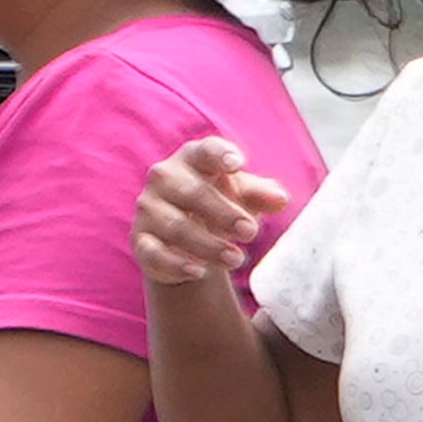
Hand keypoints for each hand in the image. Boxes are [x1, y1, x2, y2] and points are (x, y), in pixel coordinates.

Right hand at [132, 135, 289, 293]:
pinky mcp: (141, 240)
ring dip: (208, 245)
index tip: (237, 165)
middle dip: (224, 214)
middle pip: (193, 193)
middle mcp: (165, 179)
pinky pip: (155, 252)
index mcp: (193, 159)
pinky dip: (176, 263)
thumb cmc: (219, 203)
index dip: (220, 154)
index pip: (205, 151)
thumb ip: (262, 194)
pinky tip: (199, 271)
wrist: (186, 237)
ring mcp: (149, 210)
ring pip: (177, 227)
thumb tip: (281, 200)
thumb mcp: (244, 196)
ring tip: (237, 259)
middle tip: (251, 232)